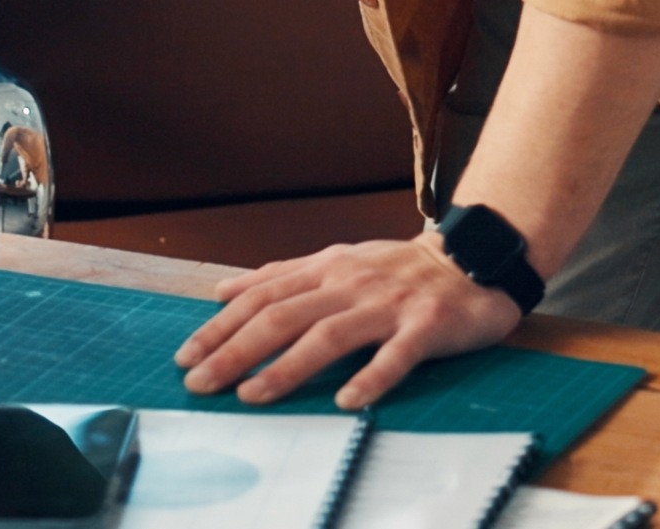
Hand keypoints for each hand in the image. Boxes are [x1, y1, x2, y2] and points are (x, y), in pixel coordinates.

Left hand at [174, 232, 524, 411]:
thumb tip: (224, 290)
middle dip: (236, 351)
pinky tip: (349, 401)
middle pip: (283, 317)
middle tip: (201, 383)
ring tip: (253, 395)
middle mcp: (350, 283)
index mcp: (326, 269)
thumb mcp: (336, 260)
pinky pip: (397, 355)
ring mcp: (388, 304)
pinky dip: (372, 377)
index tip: (186, 357)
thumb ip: (282, 276)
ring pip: (330, 335)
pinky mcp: (426, 326)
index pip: (261, 297)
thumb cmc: (397, 269)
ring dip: (287, 367)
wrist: (473, 258)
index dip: (221, 327)